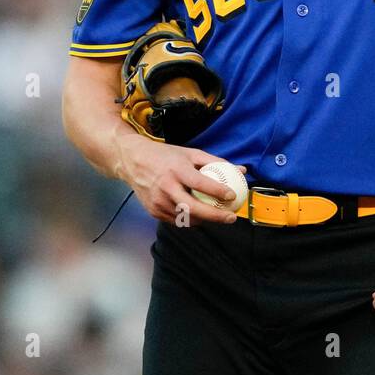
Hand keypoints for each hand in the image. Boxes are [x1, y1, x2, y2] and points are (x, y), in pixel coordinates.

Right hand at [114, 131, 242, 225]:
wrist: (132, 161)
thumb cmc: (166, 156)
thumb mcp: (190, 153)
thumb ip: (216, 162)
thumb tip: (241, 170)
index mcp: (176, 170)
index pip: (200, 183)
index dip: (217, 191)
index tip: (232, 196)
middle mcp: (166, 187)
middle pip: (193, 208)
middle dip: (215, 216)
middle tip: (231, 217)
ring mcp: (158, 201)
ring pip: (186, 218)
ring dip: (204, 220)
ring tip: (219, 217)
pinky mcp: (153, 211)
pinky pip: (176, 220)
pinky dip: (190, 220)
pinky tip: (202, 217)